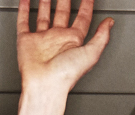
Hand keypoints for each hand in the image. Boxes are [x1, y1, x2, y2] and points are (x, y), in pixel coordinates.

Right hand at [13, 0, 112, 114]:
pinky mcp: (26, 41)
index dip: (86, 6)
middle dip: (65, 0)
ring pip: (44, 15)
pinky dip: (24, 9)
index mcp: (73, 42)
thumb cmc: (65, 76)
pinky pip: (24, 21)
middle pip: (63, 13)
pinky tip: (26, 0)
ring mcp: (42, 39)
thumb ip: (101, 37)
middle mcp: (58, 39)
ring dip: (46, 2)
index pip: (82, 19)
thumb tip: (110, 23)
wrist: (44, 85)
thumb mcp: (90, 54)